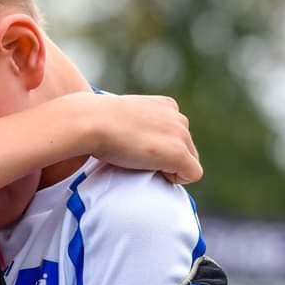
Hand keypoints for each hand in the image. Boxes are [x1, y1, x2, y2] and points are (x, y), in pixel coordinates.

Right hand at [63, 92, 200, 183]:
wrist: (91, 122)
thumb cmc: (97, 121)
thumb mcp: (124, 116)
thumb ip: (139, 124)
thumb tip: (135, 138)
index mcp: (167, 105)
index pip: (177, 133)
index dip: (160, 147)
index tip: (139, 148)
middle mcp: (178, 117)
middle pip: (187, 148)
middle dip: (167, 158)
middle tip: (139, 159)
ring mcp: (180, 134)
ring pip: (190, 161)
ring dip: (169, 167)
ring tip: (142, 164)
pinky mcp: (178, 153)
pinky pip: (192, 174)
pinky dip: (176, 178)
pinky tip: (153, 172)